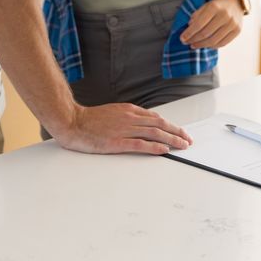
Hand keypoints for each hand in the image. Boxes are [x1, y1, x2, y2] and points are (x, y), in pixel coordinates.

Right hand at [55, 103, 191, 155]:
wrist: (72, 121)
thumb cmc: (89, 120)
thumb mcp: (112, 112)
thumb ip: (127, 117)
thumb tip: (141, 124)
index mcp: (128, 110)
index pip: (156, 117)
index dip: (170, 125)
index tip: (180, 131)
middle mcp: (129, 118)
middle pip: (159, 124)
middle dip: (176, 132)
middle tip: (188, 139)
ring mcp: (124, 129)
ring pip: (154, 133)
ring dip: (171, 140)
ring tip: (182, 146)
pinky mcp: (117, 142)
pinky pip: (140, 144)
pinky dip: (154, 147)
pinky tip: (164, 150)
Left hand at [180, 0, 244, 49]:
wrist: (235, 0)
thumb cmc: (217, 4)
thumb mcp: (205, 6)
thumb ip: (196, 17)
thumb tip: (188, 30)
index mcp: (214, 7)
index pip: (199, 24)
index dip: (189, 33)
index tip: (182, 38)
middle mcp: (224, 15)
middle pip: (206, 34)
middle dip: (194, 40)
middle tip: (187, 43)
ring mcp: (232, 24)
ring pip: (214, 41)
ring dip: (201, 45)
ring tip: (194, 45)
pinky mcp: (237, 30)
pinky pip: (223, 43)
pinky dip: (212, 46)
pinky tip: (206, 45)